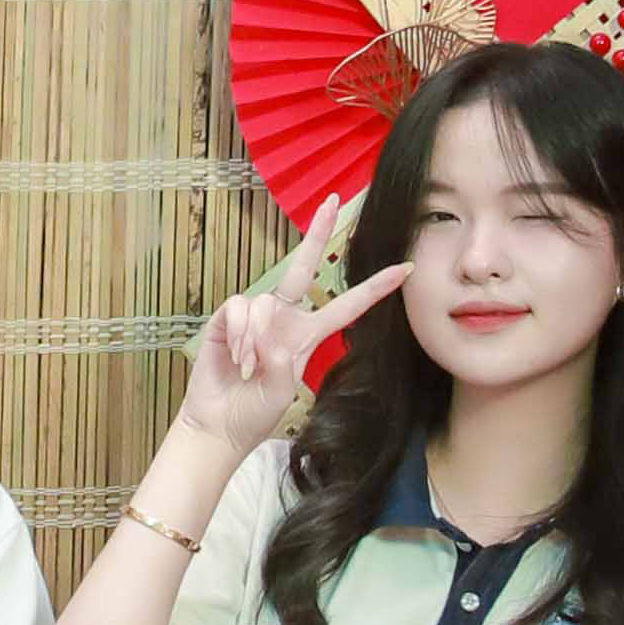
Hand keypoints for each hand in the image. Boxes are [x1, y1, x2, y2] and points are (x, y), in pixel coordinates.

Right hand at [181, 205, 405, 455]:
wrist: (219, 423)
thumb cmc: (255, 413)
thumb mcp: (282, 393)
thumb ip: (282, 363)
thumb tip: (268, 336)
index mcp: (308, 334)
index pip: (348, 306)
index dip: (375, 288)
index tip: (404, 268)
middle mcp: (284, 318)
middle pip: (304, 267)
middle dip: (317, 233)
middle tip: (333, 201)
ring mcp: (256, 316)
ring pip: (265, 301)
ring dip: (256, 338)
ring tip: (249, 366)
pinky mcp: (228, 318)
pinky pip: (240, 307)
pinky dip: (239, 334)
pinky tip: (235, 356)